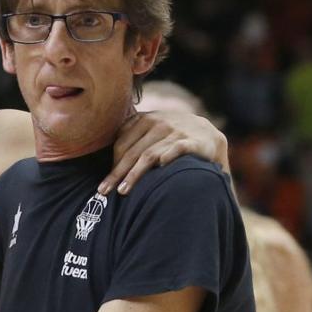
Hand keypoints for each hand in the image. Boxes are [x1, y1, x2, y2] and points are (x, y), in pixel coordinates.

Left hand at [99, 109, 227, 195]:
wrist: (207, 135)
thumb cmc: (172, 138)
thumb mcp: (151, 131)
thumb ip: (131, 139)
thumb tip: (108, 162)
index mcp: (145, 120)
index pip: (122, 144)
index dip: (112, 165)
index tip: (103, 185)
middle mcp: (159, 123)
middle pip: (132, 152)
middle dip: (117, 173)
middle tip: (104, 191)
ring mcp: (176, 131)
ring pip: (149, 154)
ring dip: (134, 174)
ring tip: (123, 190)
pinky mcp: (193, 141)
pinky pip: (177, 149)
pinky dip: (168, 155)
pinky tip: (160, 166)